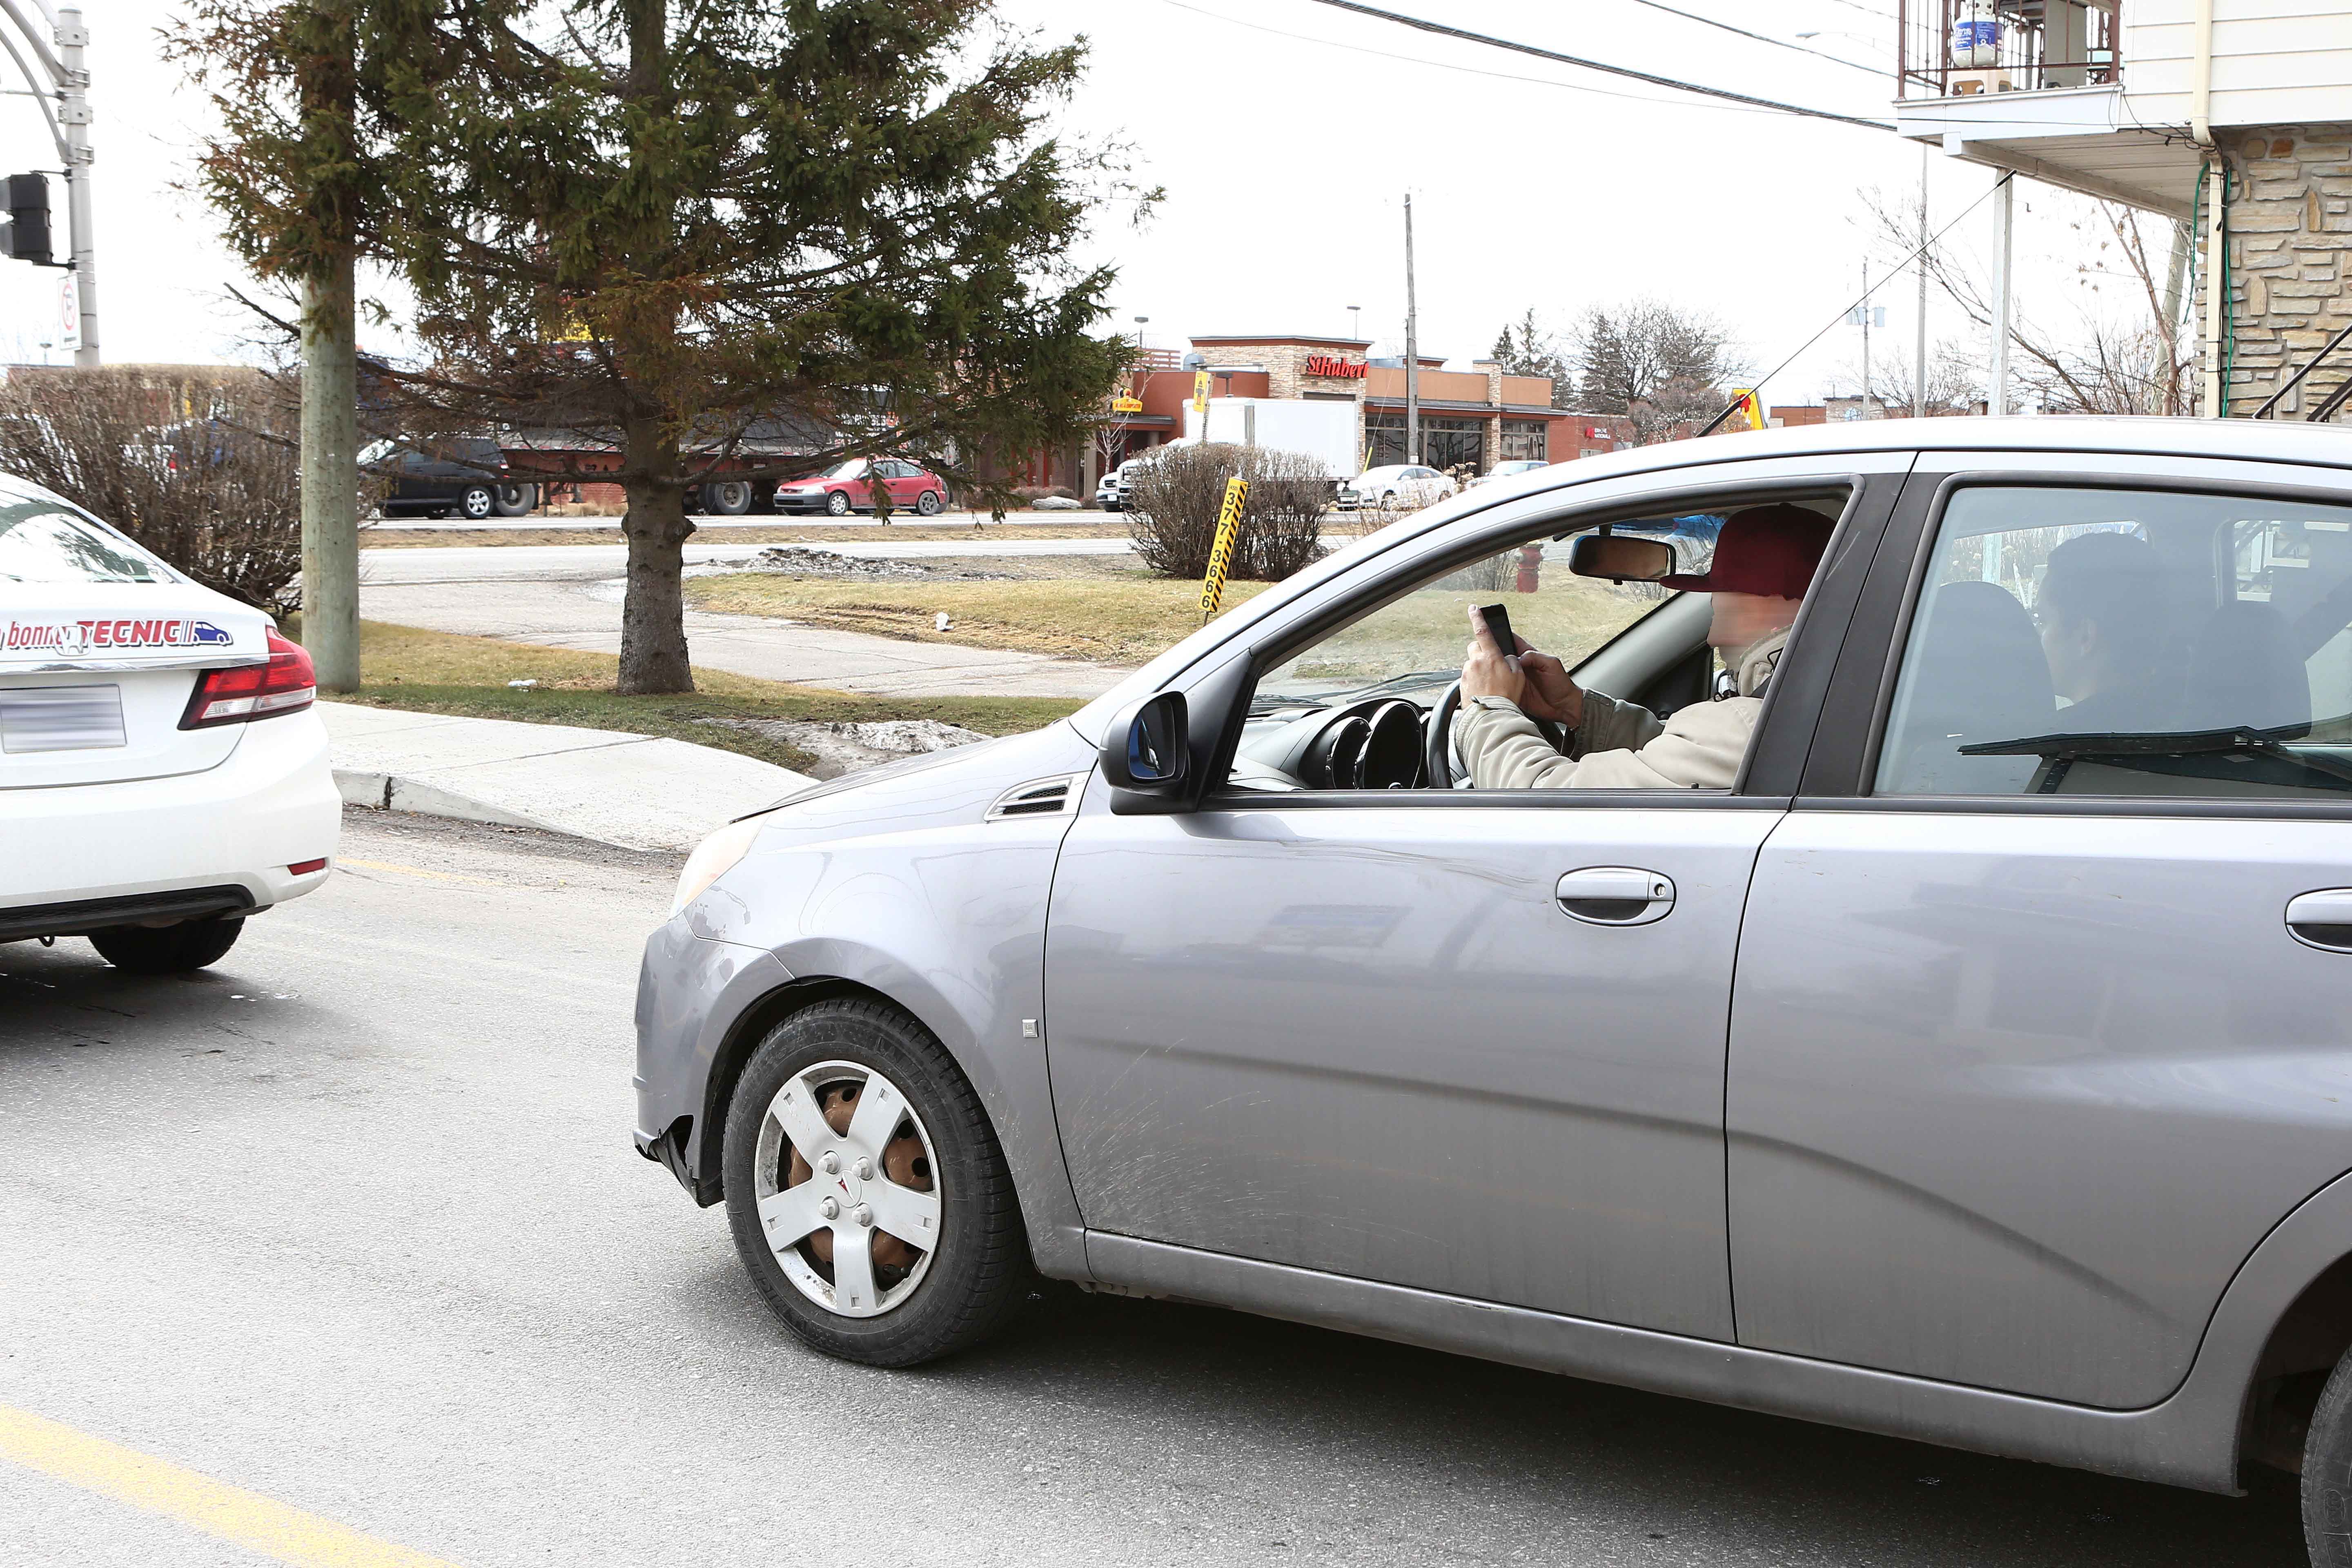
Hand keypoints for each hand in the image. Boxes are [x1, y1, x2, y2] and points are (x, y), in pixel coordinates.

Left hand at [1460, 605, 1527, 707]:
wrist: (1491, 716)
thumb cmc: (1506, 697)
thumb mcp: (1518, 675)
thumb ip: (1512, 661)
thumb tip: (1507, 658)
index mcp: (1490, 656)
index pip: (1482, 631)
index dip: (1478, 617)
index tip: (1473, 608)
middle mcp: (1476, 662)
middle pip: (1475, 648)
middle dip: (1482, 652)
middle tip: (1492, 664)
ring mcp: (1467, 673)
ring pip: (1472, 664)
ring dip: (1479, 669)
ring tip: (1490, 683)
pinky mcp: (1462, 684)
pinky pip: (1469, 677)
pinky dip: (1475, 680)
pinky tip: (1483, 690)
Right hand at [1461, 606, 1581, 725]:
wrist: (1563, 706)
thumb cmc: (1561, 683)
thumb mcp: (1552, 663)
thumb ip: (1534, 657)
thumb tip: (1518, 658)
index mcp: (1528, 655)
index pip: (1511, 640)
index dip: (1500, 633)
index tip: (1488, 628)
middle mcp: (1519, 666)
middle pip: (1501, 655)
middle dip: (1490, 652)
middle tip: (1481, 651)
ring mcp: (1515, 679)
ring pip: (1498, 671)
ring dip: (1490, 669)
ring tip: (1481, 667)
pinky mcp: (1513, 691)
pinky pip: (1501, 686)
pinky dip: (1493, 685)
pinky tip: (1486, 683)